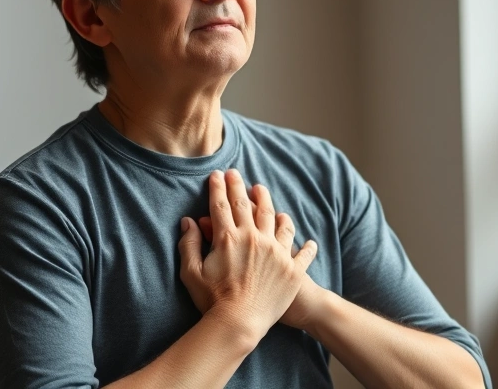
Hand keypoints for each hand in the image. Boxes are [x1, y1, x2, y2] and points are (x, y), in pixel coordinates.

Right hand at [178, 169, 317, 339]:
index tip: (217, 175)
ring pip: (276, 219)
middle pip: (247, 205)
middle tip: (236, 173)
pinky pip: (303, 252)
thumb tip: (188, 221)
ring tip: (264, 192)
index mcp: (229, 238)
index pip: (222, 205)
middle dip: (239, 186)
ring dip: (269, 203)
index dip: (218, 188)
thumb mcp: (191, 273)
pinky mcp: (292, 269)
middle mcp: (254, 238)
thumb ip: (189, 244)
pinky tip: (309, 241)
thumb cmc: (212, 301)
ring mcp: (276, 252)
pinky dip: (306, 246)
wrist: (239, 324)